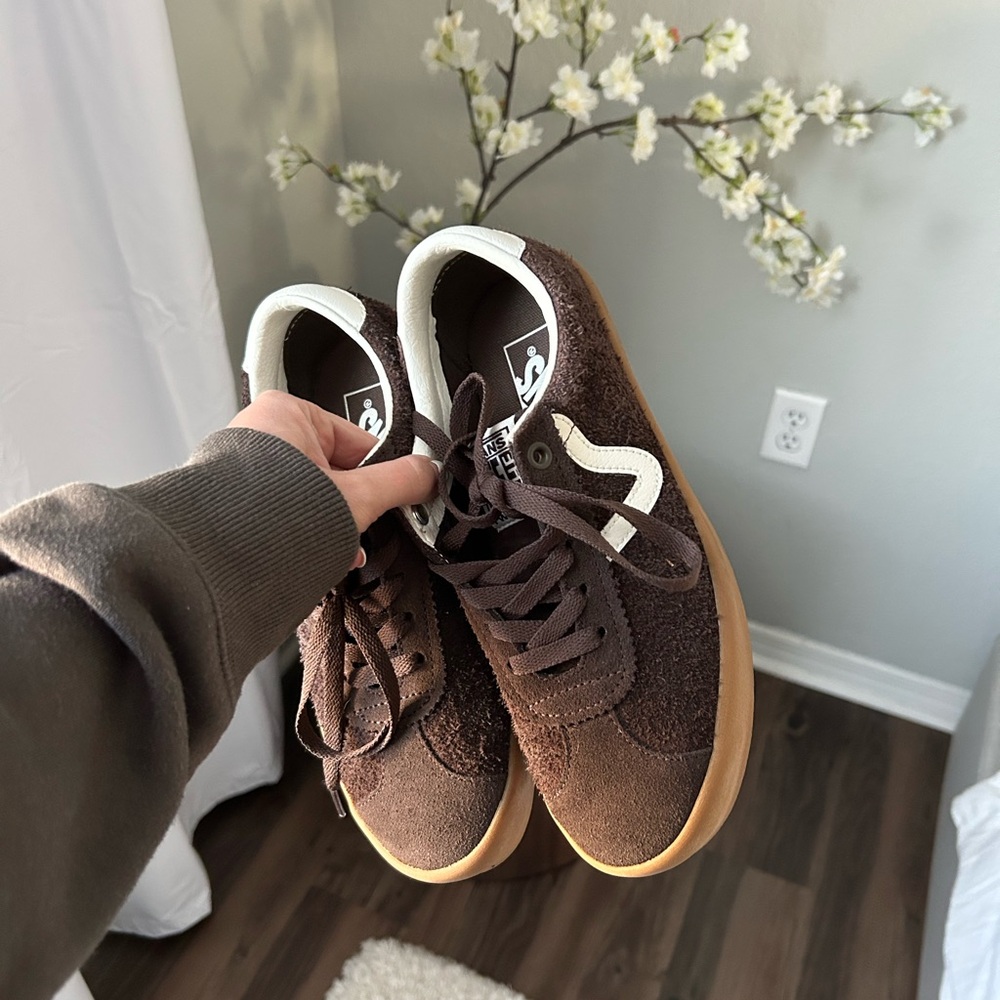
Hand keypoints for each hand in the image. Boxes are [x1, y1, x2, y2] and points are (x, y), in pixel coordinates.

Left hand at [228, 390, 437, 533]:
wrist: (219, 559)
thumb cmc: (269, 513)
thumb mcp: (357, 496)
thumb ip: (400, 482)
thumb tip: (427, 474)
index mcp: (287, 413)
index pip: (357, 441)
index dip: (381, 475)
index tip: (395, 497)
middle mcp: (259, 434)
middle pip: (334, 473)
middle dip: (351, 508)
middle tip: (359, 526)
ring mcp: (242, 470)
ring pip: (310, 498)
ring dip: (329, 526)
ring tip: (333, 546)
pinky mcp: (233, 502)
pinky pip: (283, 514)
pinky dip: (301, 534)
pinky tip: (310, 554)